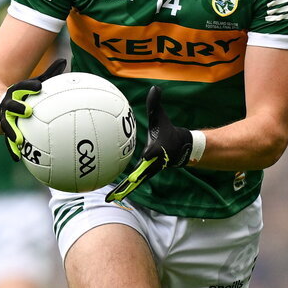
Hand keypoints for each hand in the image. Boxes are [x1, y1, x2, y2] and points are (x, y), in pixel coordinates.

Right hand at [0, 58, 65, 159]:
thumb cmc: (15, 93)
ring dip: (12, 132)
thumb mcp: (29, 84)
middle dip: (18, 107)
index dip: (29, 87)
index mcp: (14, 93)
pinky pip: (7, 140)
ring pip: (7, 125)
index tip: (38, 86)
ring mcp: (2, 118)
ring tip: (19, 140)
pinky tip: (18, 157)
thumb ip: (47, 74)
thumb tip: (64, 61)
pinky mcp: (1, 129)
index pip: (21, 88)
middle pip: (12, 106)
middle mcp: (7, 105)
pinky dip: (12, 149)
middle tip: (28, 111)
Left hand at [106, 86, 192, 201]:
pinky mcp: (143, 175)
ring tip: (109, 200)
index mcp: (157, 150)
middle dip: (132, 182)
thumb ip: (156, 104)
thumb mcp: (162, 118)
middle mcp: (151, 163)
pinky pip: (131, 182)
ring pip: (134, 183)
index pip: (154, 151)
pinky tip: (110, 195)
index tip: (147, 153)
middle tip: (120, 188)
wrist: (178, 148)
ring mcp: (147, 171)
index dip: (151, 152)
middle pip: (141, 173)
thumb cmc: (167, 131)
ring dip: (123, 191)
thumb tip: (155, 87)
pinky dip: (122, 188)